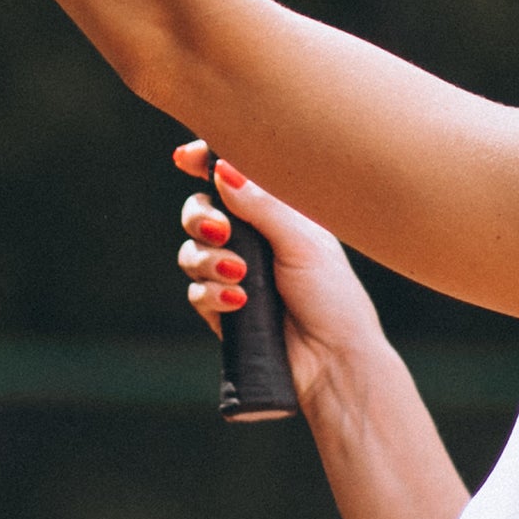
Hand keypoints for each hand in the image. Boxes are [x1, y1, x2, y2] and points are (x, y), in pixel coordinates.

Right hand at [174, 141, 388, 411]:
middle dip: (200, 217)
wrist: (332, 360)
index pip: (233, 178)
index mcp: (277, 212)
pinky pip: (196, 291)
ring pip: (191, 252)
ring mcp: (234, 273)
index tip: (185, 157)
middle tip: (220, 230)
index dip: (205, 161)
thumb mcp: (302, 242)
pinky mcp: (221, 309)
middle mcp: (252, 238)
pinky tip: (239, 302)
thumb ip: (262, 205)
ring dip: (208, 260)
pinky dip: (212, 294)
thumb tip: (223, 168)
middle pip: (199, 211)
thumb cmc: (332, 295)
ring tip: (239, 275)